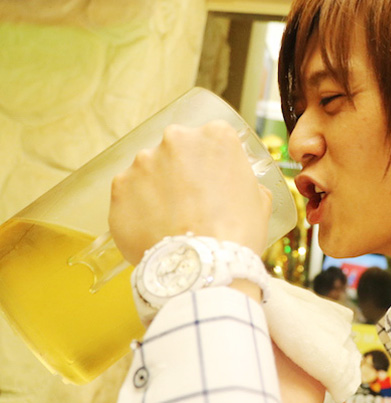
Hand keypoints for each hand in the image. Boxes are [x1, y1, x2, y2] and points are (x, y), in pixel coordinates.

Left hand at [108, 120, 271, 264]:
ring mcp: (143, 162)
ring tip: (171, 220)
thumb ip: (245, 181)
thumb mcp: (259, 200)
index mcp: (215, 135)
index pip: (212, 139)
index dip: (212, 163)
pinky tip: (154, 228)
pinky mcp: (119, 187)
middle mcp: (176, 138)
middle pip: (177, 149)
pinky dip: (138, 208)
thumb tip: (239, 186)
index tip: (212, 181)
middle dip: (181, 171)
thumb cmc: (237, 233)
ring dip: (158, 189)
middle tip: (191, 201)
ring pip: (150, 171)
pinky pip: (129, 194)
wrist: (204, 267)